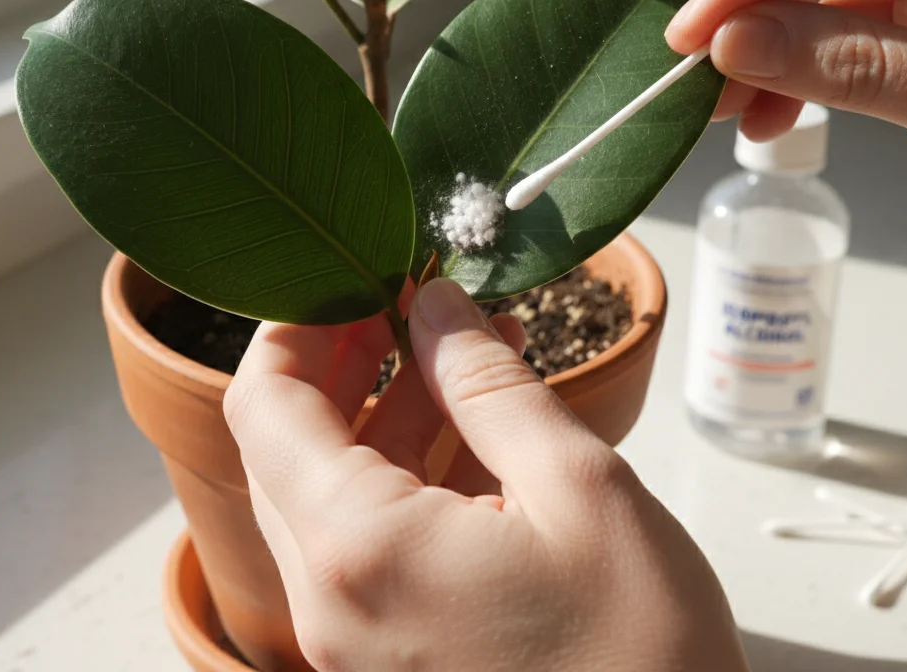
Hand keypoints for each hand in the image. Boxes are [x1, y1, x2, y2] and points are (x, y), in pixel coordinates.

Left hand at [224, 278, 747, 671]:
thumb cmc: (642, 653)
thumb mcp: (577, 485)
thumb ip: (489, 385)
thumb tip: (436, 306)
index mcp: (360, 551)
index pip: (264, 407)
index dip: (296, 324)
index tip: (354, 273)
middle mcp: (331, 604)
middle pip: (286, 451)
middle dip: (341, 362)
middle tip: (408, 298)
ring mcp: (353, 642)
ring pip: (328, 499)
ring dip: (382, 416)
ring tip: (464, 350)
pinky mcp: (389, 659)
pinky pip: (367, 548)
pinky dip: (405, 480)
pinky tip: (476, 432)